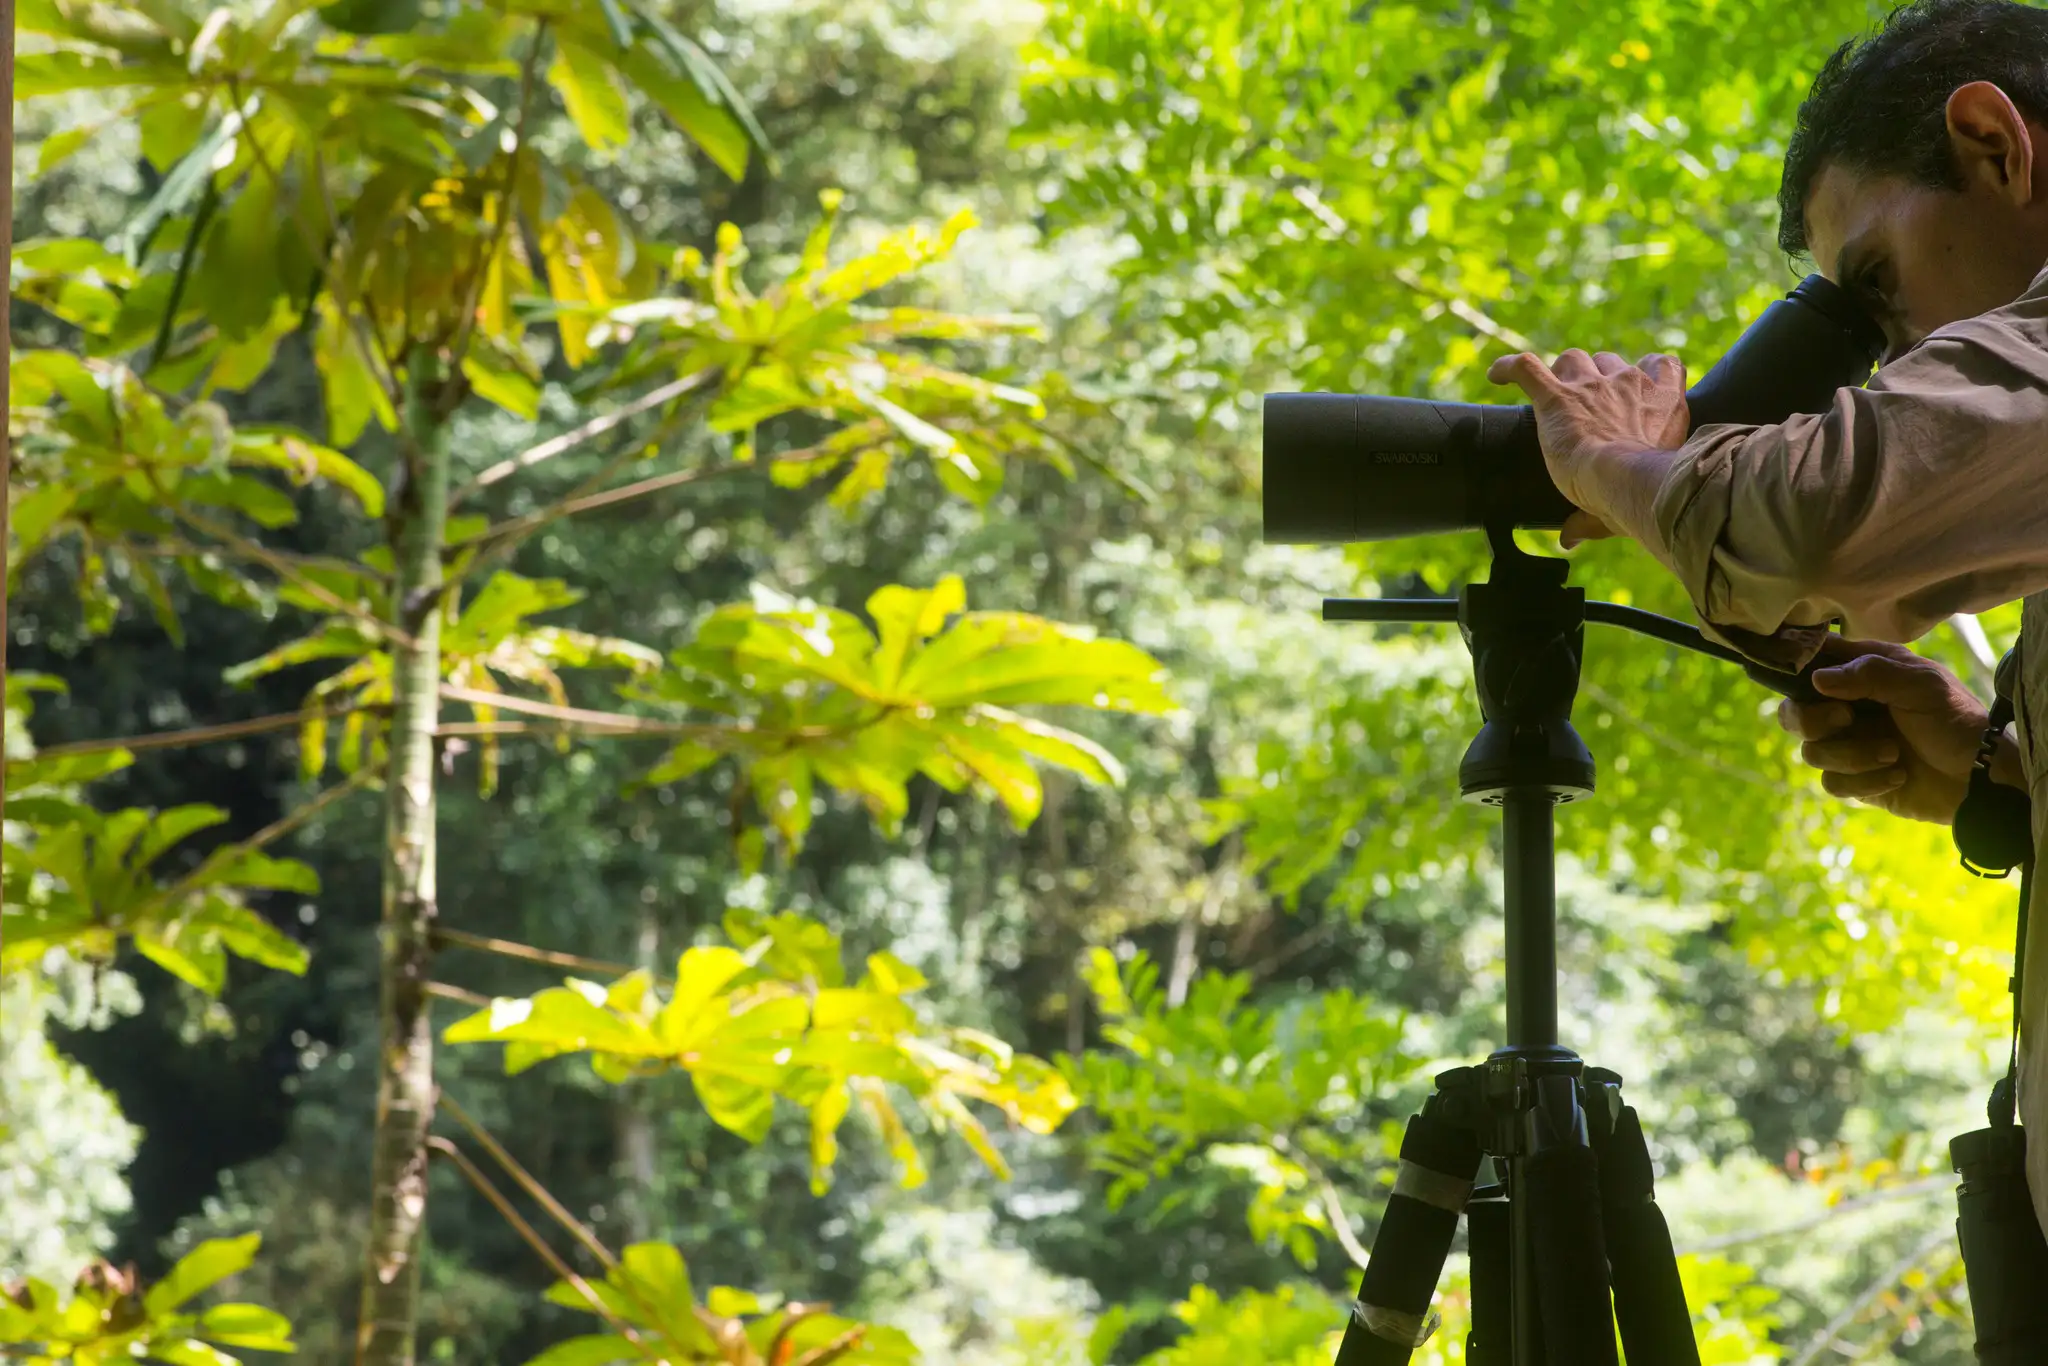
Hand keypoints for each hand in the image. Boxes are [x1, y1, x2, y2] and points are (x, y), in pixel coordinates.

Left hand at [1485, 349, 1688, 536]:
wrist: (1623, 479)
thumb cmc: (1640, 495)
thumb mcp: (1637, 496)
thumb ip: (1597, 518)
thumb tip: (1569, 540)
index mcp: (1662, 403)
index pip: (1662, 365)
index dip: (1645, 371)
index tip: (1633, 383)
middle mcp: (1629, 384)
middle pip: (1608, 363)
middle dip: (1596, 377)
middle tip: (1583, 405)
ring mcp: (1591, 386)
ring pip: (1573, 360)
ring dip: (1562, 373)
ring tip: (1552, 394)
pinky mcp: (1557, 395)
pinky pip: (1527, 368)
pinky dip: (1509, 368)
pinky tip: (1496, 375)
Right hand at [1776, 638, 1988, 823]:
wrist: (1979, 779)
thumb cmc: (1955, 722)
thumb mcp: (1922, 685)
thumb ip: (1870, 674)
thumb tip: (1817, 679)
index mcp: (1863, 675)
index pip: (1814, 662)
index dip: (1798, 668)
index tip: (1808, 679)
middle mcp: (1848, 709)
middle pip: (1794, 713)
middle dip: (1814, 720)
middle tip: (1846, 718)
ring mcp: (1850, 746)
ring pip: (1812, 752)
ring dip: (1853, 755)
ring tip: (1892, 753)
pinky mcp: (1856, 781)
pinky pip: (1834, 783)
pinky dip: (1866, 782)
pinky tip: (1898, 776)